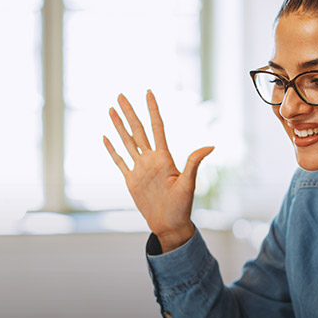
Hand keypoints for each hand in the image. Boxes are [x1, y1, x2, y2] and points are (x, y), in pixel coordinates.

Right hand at [103, 91, 213, 251]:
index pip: (156, 128)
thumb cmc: (183, 206)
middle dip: (129, 112)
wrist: (170, 225)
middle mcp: (151, 160)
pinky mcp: (131, 181)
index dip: (152, 110)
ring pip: (127, 142)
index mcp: (164, 158)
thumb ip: (194, 163)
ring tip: (111, 109)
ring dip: (119, 126)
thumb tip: (210, 146)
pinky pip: (120, 162)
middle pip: (137, 130)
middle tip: (121, 94)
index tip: (148, 92)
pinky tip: (106, 137)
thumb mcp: (189, 184)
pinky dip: (112, 150)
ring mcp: (140, 169)